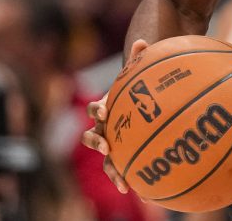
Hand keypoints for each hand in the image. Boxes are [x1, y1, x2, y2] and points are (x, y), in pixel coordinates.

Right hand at [80, 39, 149, 193]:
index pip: (94, 109)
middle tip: (106, 146)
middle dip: (95, 142)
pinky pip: (120, 169)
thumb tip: (142, 41)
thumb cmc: (138, 91)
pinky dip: (125, 178)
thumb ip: (139, 59)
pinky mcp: (121, 157)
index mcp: (105, 108)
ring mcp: (110, 144)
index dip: (96, 110)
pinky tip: (135, 189)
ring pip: (104, 159)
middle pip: (90, 137)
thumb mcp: (138, 77)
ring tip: (121, 180)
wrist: (137, 107)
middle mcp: (103, 128)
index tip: (104, 111)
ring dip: (110, 169)